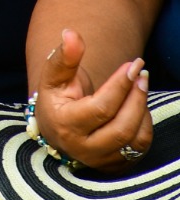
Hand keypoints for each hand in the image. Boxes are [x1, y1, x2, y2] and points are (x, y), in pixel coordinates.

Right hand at [33, 27, 152, 171]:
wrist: (56, 128)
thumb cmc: (57, 97)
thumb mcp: (55, 76)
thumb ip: (65, 56)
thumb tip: (71, 33)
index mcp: (65, 125)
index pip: (101, 108)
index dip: (121, 85)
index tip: (133, 64)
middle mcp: (82, 149)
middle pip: (121, 127)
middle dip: (137, 97)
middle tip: (142, 72)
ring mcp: (100, 160)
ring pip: (134, 140)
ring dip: (143, 109)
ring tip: (141, 85)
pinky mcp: (114, 166)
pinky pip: (140, 148)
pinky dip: (145, 124)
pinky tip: (138, 106)